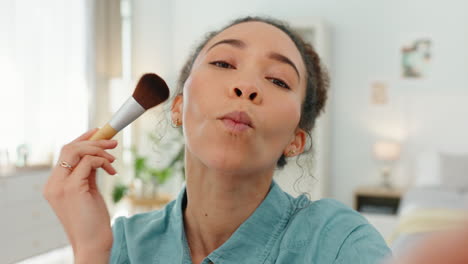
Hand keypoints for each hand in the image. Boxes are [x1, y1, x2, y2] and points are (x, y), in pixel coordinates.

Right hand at [43, 128, 117, 255]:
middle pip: (69, 147)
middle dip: (93, 140)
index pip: (65, 153)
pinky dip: (102, 161)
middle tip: (113, 143)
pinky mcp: (72, 188)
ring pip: (76, 151)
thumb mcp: (87, 192)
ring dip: (99, 149)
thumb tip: (95, 157)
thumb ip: (86, 175)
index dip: (82, 139)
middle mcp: (53, 184)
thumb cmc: (93, 221)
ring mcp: (60, 186)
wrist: (93, 243)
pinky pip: (88, 162)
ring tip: (113, 158)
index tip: (99, 133)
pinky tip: (111, 170)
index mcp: (54, 185)